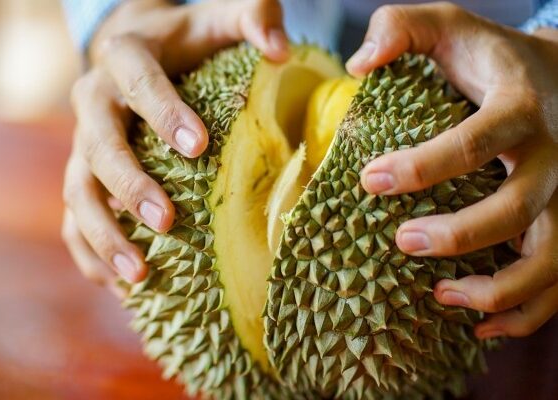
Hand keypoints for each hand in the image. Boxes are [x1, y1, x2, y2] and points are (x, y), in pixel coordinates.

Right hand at [62, 0, 288, 289]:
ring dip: (103, 233)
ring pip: (76, 190)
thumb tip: (282, 52)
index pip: (138, 83)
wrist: (135, 50)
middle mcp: (92, 101)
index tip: (199, 147)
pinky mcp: (80, 174)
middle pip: (96, 145)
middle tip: (166, 221)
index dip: (163, 113)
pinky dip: (88, 251)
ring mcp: (79, 142)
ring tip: (139, 274)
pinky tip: (116, 284)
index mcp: (123, 57)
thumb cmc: (188, 39)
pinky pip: (71, 217)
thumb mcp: (218, 16)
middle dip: (128, 185)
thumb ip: (253, 17)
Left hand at [346, 2, 557, 337]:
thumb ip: (401, 27)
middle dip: (459, 235)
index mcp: (520, 109)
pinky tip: (480, 325)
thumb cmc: (490, 59)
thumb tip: (358, 63)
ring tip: (442, 298)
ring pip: (551, 259)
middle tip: (401, 241)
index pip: (474, 141)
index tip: (369, 180)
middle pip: (518, 209)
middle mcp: (554, 158)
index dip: (421, 166)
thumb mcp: (449, 26)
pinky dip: (527, 312)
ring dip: (498, 289)